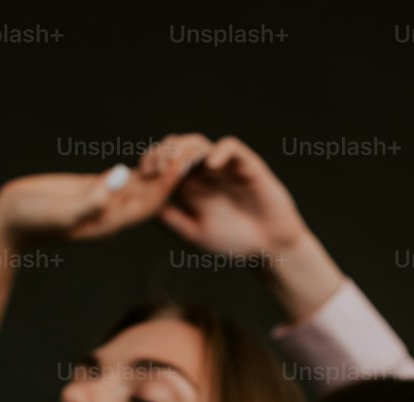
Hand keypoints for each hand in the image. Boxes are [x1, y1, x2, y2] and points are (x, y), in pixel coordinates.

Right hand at [0, 139, 212, 246]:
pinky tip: (155, 154)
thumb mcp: (61, 210)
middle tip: (197, 151)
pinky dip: (141, 168)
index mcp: (109, 221)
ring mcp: (104, 203)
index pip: (149, 203)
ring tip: (184, 149)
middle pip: (152, 195)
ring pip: (141, 186)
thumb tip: (119, 178)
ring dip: (162, 170)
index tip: (189, 163)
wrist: (10, 223)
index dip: (171, 183)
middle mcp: (112, 214)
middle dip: (174, 175)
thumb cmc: (32, 219)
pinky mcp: (93, 190)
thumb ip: (90, 199)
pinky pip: (124, 179)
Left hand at [153, 135, 306, 258]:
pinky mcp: (245, 164)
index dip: (151, 164)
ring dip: (184, 151)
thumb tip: (144, 207)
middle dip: (163, 154)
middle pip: (176, 147)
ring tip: (178, 167)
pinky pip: (230, 147)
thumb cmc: (233, 242)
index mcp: (189, 187)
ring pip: (198, 143)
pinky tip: (210, 166)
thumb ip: (172, 220)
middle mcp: (203, 172)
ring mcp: (223, 166)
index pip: (163, 164)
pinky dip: (218, 151)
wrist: (269, 246)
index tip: (144, 174)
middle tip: (157, 168)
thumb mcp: (195, 235)